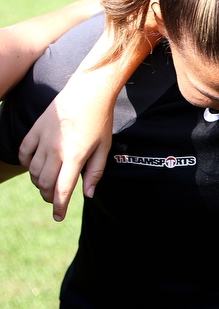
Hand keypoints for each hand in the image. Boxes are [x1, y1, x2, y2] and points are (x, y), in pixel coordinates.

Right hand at [18, 82, 113, 221]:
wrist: (88, 92)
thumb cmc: (100, 120)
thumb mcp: (104, 147)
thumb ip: (95, 172)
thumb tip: (88, 195)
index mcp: (75, 156)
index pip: (62, 190)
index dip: (60, 207)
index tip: (59, 217)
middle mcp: (56, 150)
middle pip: (44, 184)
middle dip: (49, 196)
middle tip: (56, 198)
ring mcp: (43, 140)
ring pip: (33, 172)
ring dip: (38, 182)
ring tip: (48, 183)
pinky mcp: (34, 130)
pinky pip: (23, 154)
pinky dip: (27, 164)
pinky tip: (36, 166)